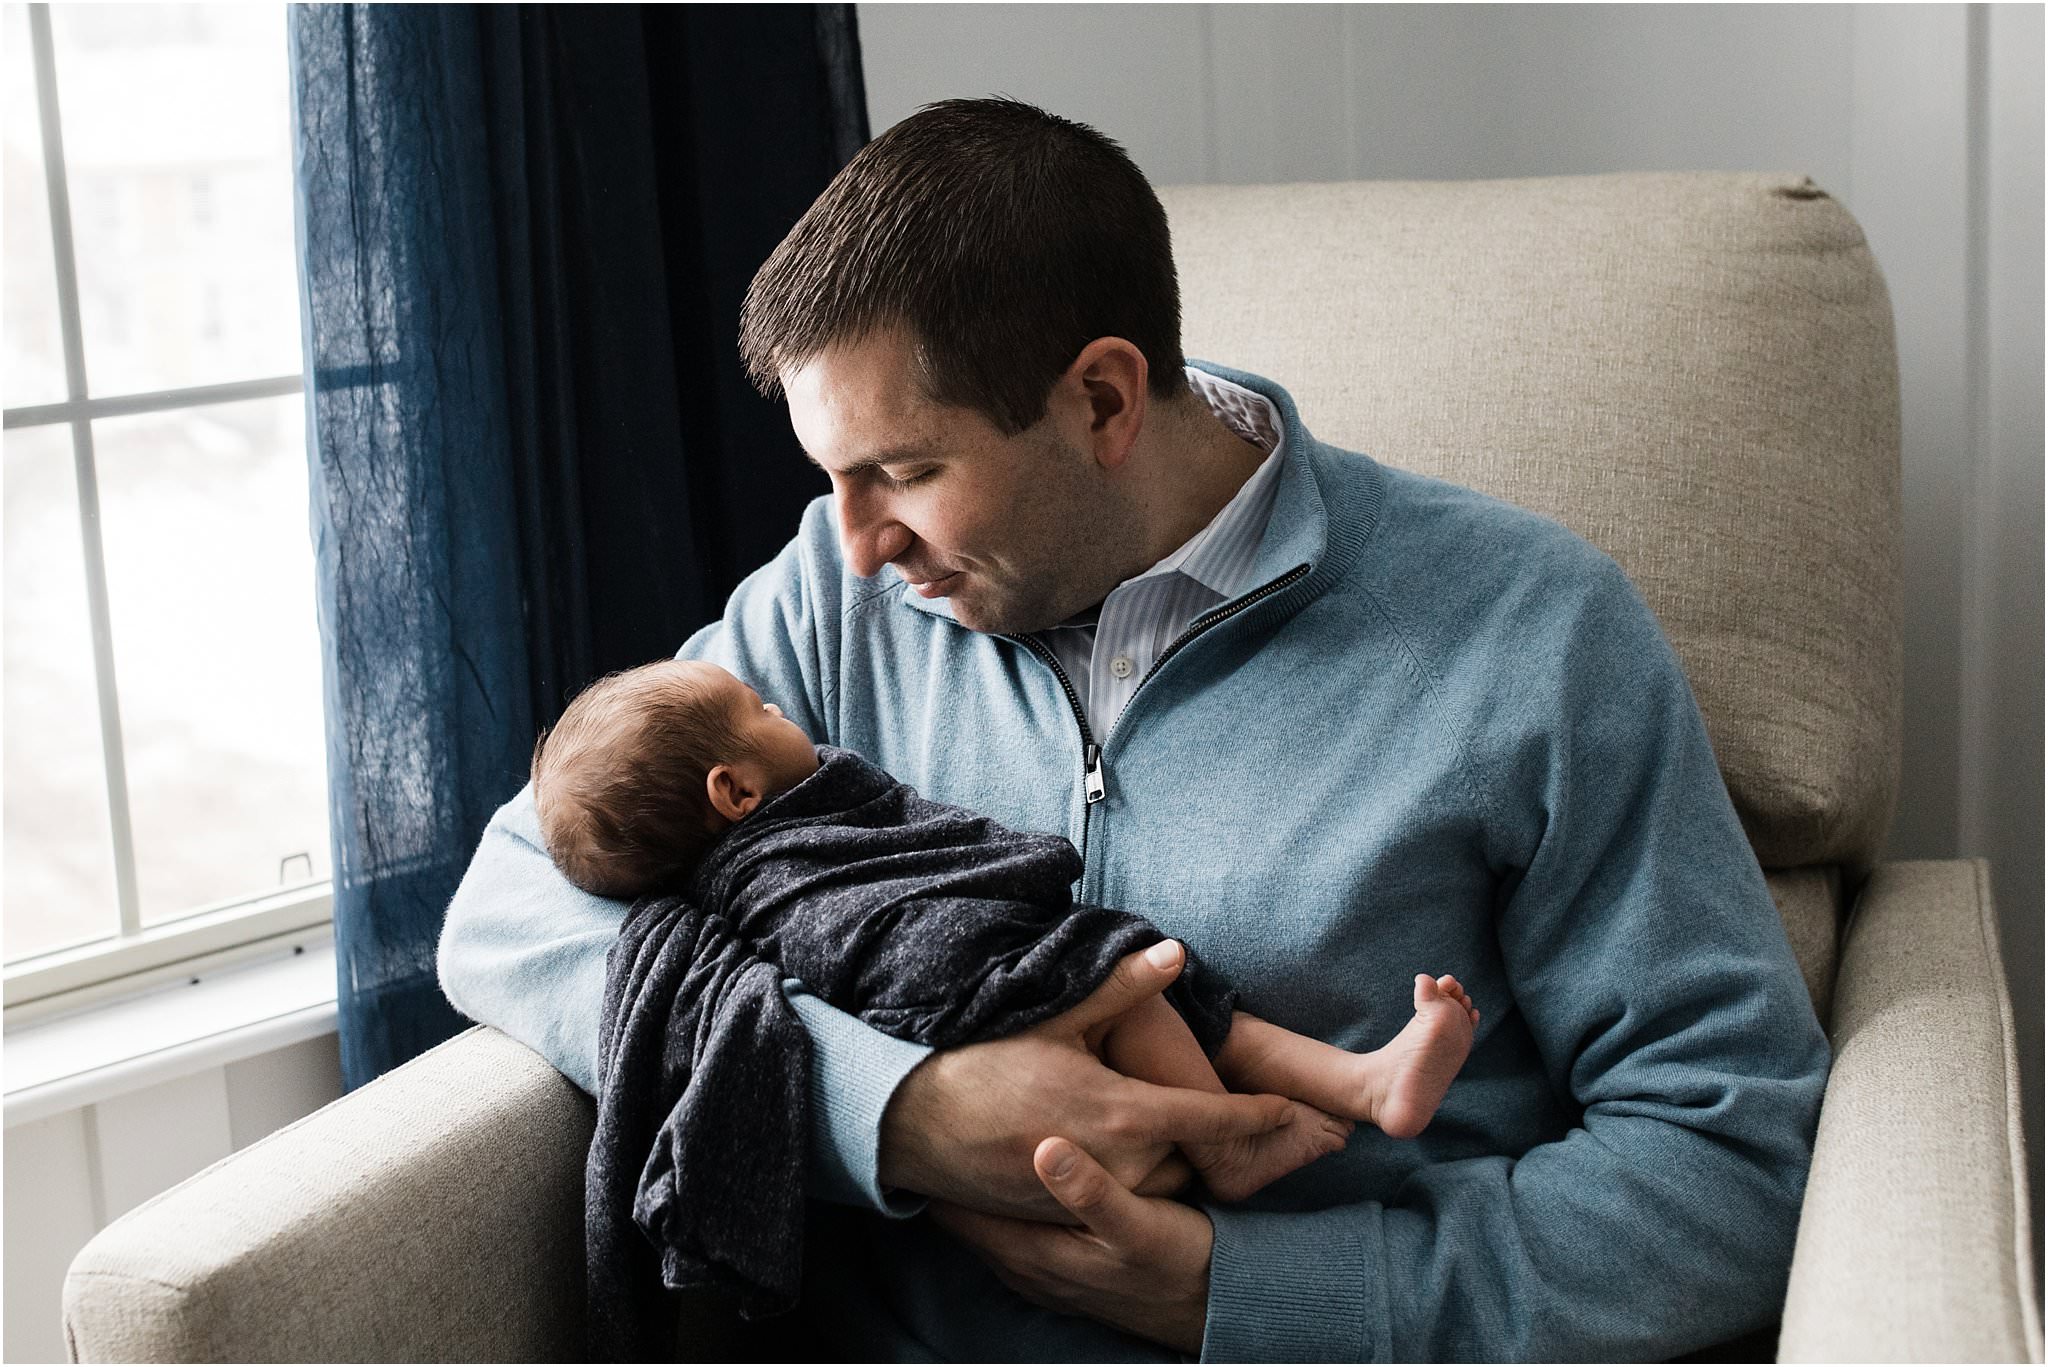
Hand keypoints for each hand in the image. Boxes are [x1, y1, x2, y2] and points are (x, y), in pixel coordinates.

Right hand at [878, 940, 1294, 1221]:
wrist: (916, 1122)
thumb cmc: (985, 1062)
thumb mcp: (1057, 1017)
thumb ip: (1124, 987)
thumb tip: (1176, 951)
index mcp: (1122, 1113)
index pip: (1211, 1117)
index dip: (1256, 1114)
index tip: (1288, 1110)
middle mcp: (1116, 1163)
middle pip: (1191, 1157)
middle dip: (1201, 1135)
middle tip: (1210, 1107)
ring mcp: (1090, 1195)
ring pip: (1158, 1182)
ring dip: (1164, 1157)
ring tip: (1148, 1123)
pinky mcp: (1064, 1215)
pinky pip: (1119, 1199)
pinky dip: (1128, 1177)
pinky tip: (1108, 1146)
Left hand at [929, 1137, 1212, 1352]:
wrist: (1214, 1306)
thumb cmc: (1180, 1262)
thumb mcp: (1142, 1226)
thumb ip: (1093, 1191)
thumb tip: (1045, 1147)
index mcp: (1034, 1254)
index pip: (956, 1211)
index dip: (942, 1168)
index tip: (931, 1121)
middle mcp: (1026, 1267)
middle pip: (963, 1216)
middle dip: (950, 1175)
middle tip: (938, 1119)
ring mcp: (1041, 1271)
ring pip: (986, 1223)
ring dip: (973, 1188)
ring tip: (964, 1137)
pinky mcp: (1061, 1267)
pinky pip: (1010, 1229)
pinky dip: (1000, 1202)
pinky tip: (1011, 1172)